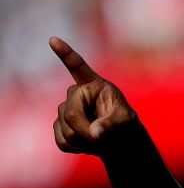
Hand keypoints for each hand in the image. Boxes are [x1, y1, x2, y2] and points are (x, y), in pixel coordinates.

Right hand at [50, 36, 137, 154]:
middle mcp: (76, 94)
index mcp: (94, 85)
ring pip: (66, 131)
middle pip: (71, 114)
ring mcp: (65, 109)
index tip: (53, 39)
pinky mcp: (58, 125)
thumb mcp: (126, 122)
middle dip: (86, 131)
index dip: (65, 54)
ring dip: (84, 141)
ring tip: (98, 140)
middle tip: (102, 138)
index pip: (77, 66)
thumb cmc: (125, 125)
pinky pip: (62, 141)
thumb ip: (113, 125)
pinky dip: (75, 148)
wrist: (116, 140)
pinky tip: (86, 144)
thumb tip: (95, 133)